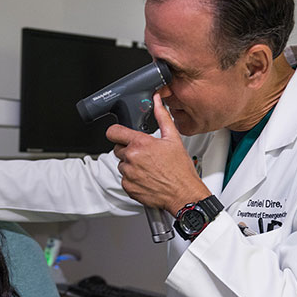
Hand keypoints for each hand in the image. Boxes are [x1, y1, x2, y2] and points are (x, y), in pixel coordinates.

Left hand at [106, 93, 210, 214]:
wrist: (183, 194)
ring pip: (121, 165)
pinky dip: (132, 179)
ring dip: (131, 165)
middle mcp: (132, 158)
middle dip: (128, 150)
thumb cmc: (180, 170)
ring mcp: (128, 174)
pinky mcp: (128, 187)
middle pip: (118, 149)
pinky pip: (124, 179)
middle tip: (144, 154)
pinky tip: (146, 178)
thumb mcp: (173, 139)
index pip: (113, 132)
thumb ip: (162, 117)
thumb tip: (157, 101)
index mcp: (140, 144)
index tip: (119, 134)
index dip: (116, 132)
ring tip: (148, 168)